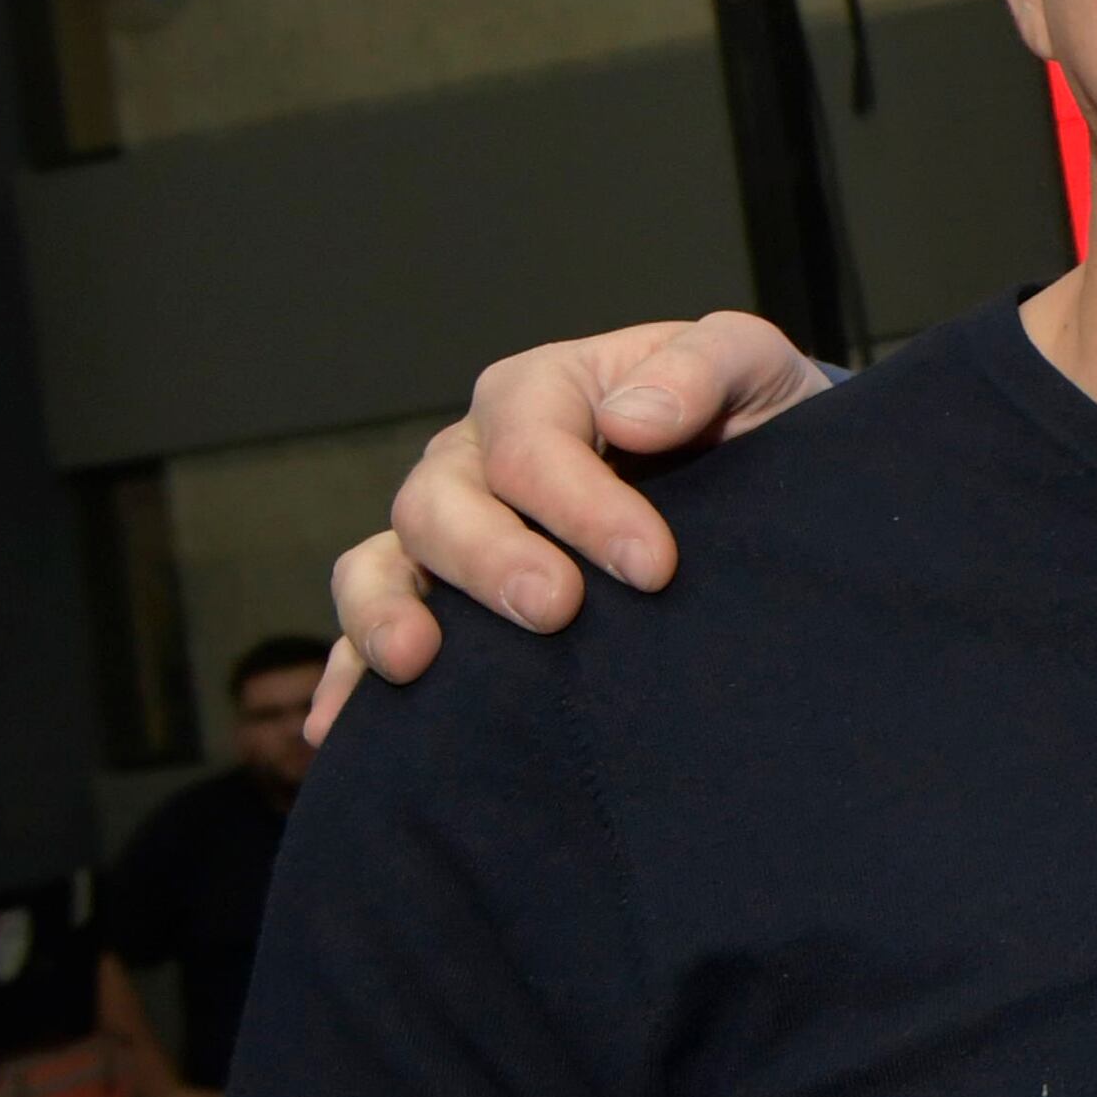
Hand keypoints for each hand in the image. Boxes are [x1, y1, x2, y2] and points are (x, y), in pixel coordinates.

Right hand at [308, 314, 831, 737]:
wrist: (755, 475)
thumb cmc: (743, 415)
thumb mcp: (750, 366)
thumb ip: (703, 367)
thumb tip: (634, 418)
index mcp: (542, 393)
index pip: (533, 444)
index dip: (584, 505)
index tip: (654, 566)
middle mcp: (477, 458)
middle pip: (441, 501)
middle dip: (492, 558)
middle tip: (556, 609)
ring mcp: (450, 530)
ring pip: (381, 560)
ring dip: (387, 611)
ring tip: (416, 661)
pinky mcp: (440, 599)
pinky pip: (369, 631)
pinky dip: (348, 677)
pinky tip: (341, 730)